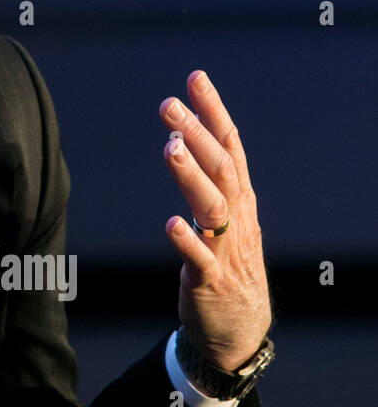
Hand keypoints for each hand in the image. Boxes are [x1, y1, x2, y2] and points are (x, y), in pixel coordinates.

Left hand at [159, 71, 271, 372]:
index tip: (196, 77)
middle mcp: (236, 217)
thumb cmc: (224, 264)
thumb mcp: (223, 217)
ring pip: (212, 206)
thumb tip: (180, 135)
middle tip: (169, 105)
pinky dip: (187, 240)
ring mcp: (225, 249)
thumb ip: (207, 179)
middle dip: (195, 134)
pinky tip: (170, 223)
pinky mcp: (210, 280)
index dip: (214, 111)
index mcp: (239, 198)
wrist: (237, 329)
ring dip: (190, 176)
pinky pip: (199, 258)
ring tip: (169, 148)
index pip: (229, 145)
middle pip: (220, 167)